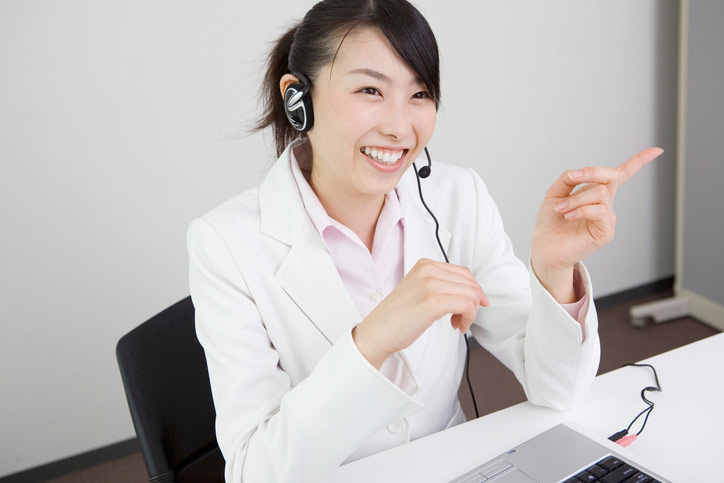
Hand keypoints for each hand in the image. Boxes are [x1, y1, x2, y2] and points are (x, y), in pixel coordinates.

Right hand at [352, 258, 488, 369]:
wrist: (376, 333)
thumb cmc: (396, 317)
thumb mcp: (418, 290)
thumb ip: (440, 285)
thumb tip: (469, 292)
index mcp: (425, 265)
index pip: (464, 272)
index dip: (474, 291)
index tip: (472, 305)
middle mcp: (428, 270)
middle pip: (470, 283)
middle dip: (473, 303)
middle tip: (462, 318)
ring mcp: (431, 284)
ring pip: (472, 294)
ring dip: (471, 313)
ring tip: (458, 323)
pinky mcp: (434, 301)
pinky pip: (467, 305)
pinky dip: (468, 318)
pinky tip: (457, 326)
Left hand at [531, 147, 663, 301]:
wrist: (545, 247)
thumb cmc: (551, 222)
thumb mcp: (555, 193)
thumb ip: (568, 179)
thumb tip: (578, 172)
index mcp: (596, 193)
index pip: (620, 175)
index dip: (638, 162)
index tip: (657, 150)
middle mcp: (606, 204)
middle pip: (611, 176)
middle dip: (591, 172)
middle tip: (571, 179)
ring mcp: (608, 218)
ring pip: (600, 193)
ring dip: (576, 198)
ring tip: (561, 209)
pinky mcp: (606, 232)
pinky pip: (600, 211)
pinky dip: (582, 210)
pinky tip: (569, 216)